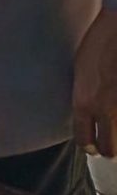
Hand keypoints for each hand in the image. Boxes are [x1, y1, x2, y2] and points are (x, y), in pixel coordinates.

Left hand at [73, 9, 116, 156]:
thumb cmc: (98, 45)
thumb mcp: (81, 73)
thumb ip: (84, 97)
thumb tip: (88, 114)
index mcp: (84, 102)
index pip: (84, 140)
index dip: (88, 145)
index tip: (91, 145)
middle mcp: (105, 110)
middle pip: (109, 149)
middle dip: (109, 149)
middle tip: (109, 142)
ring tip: (115, 126)